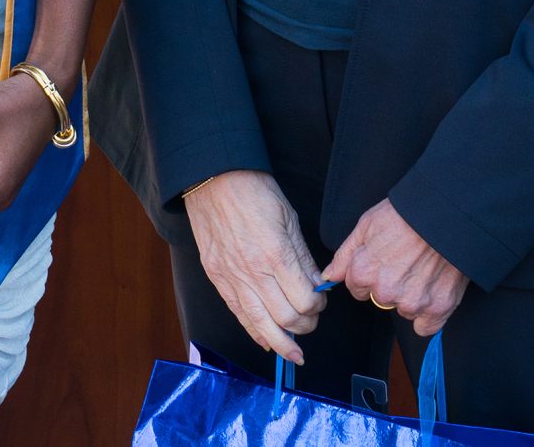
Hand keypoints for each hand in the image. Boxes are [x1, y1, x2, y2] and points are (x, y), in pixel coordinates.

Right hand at [182, 171, 325, 362]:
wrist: (213, 179)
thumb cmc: (254, 192)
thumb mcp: (289, 219)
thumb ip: (303, 257)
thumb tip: (316, 284)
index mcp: (275, 254)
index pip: (305, 300)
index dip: (318, 306)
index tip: (320, 300)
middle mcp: (253, 272)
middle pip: (287, 318)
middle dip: (305, 325)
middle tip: (311, 319)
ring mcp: (232, 277)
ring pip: (261, 325)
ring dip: (281, 343)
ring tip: (293, 354)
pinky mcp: (217, 278)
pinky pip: (238, 314)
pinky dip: (254, 332)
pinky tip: (266, 340)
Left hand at [321, 199, 466, 336]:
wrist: (445, 216)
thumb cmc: (404, 216)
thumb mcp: (366, 226)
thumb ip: (344, 255)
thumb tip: (328, 276)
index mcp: (363, 273)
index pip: (356, 287)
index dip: (369, 273)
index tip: (384, 260)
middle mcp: (384, 293)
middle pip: (380, 299)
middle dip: (389, 284)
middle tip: (405, 262)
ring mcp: (411, 303)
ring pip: (403, 310)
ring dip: (410, 296)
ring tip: (422, 269)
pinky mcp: (437, 309)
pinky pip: (425, 327)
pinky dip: (428, 314)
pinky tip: (432, 291)